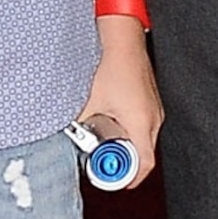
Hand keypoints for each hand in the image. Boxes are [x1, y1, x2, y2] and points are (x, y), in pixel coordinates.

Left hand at [80, 14, 162, 187]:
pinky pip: (142, 123)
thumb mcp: (87, 100)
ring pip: (142, 138)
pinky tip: (109, 120)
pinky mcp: (150, 99)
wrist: (121, 36)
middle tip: (100, 160)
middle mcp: (154, 118)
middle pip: (142, 154)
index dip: (129, 178)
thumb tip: (63, 137)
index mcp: (141, 122)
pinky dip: (128, 129)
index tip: (114, 182)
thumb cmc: (110, 63)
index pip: (144, 164)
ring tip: (101, 138)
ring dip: (124, 143)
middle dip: (121, 161)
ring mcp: (154, 108)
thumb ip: (75, 124)